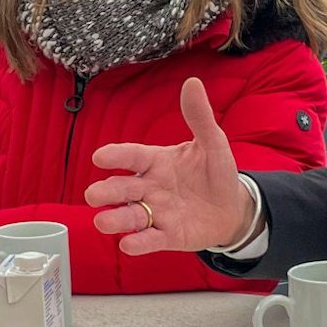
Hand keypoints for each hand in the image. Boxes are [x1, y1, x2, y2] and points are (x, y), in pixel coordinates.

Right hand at [84, 78, 255, 255]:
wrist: (233, 208)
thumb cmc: (216, 172)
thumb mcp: (213, 143)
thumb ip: (199, 117)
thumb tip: (192, 82)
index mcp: (156, 161)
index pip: (132, 156)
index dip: (116, 157)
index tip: (99, 157)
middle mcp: (150, 187)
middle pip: (123, 189)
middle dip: (107, 192)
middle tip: (93, 195)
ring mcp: (157, 212)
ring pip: (130, 216)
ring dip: (115, 219)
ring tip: (103, 221)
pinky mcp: (167, 236)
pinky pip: (150, 239)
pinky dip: (138, 243)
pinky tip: (128, 244)